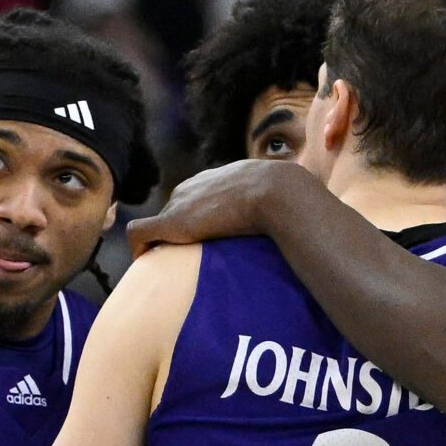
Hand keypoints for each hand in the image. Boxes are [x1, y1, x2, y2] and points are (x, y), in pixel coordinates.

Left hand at [125, 156, 301, 255]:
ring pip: (159, 223)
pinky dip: (139, 248)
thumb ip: (280, 205)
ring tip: (166, 266)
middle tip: (185, 259)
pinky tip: (145, 265)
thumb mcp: (281, 195)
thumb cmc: (285, 196)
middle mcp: (192, 187)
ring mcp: (180, 203)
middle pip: (175, 210)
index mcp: (216, 180)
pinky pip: (140, 233)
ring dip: (160, 243)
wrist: (275, 192)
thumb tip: (305, 218)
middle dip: (176, 233)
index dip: (197, 221)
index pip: (197, 199)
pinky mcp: (172, 221)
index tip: (204, 242)